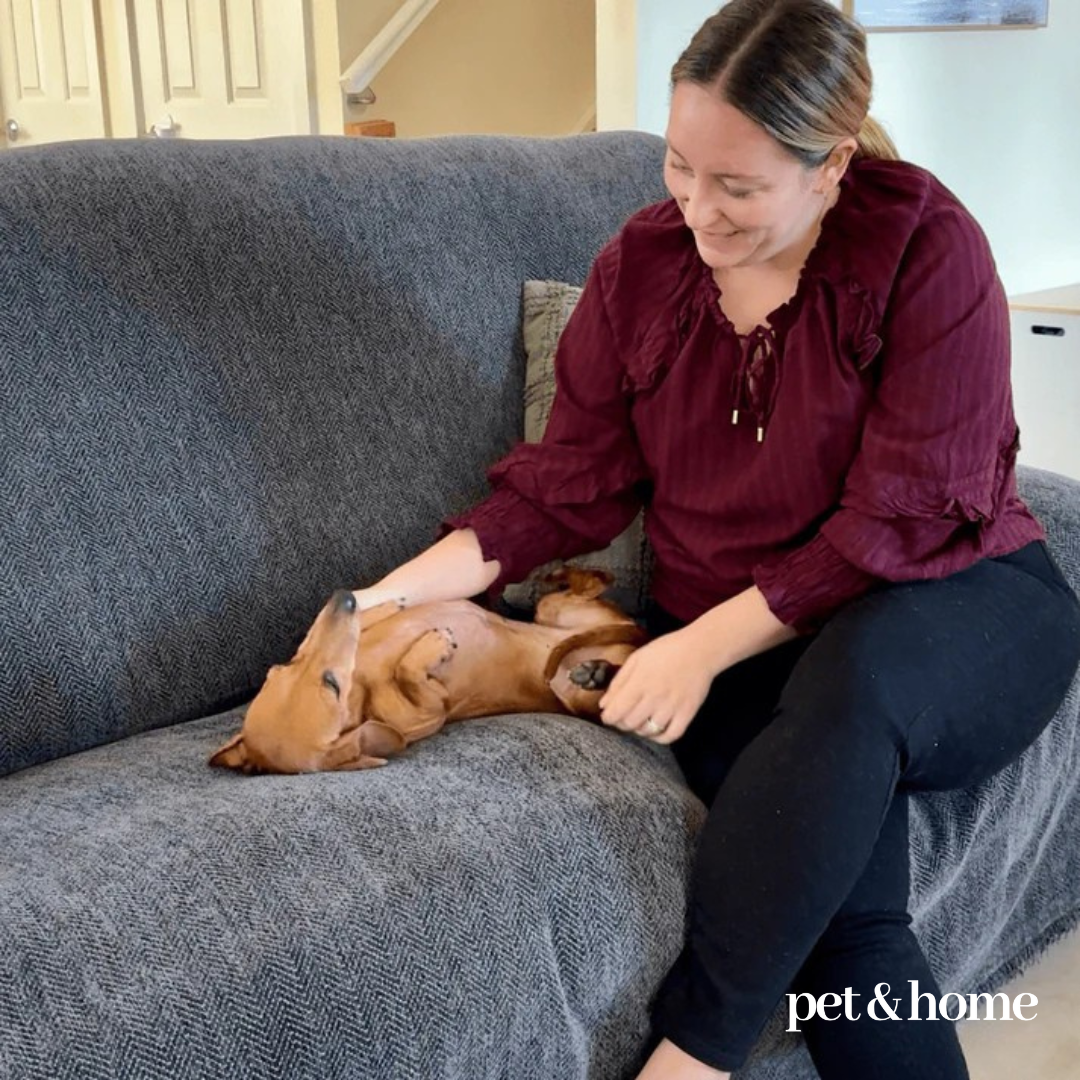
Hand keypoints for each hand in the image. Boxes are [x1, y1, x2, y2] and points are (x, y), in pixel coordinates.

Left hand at [597, 627, 717, 744]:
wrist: (699, 650)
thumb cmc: (666, 651)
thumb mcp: (636, 659)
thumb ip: (618, 682)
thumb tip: (604, 705)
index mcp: (639, 682)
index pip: (616, 711)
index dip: (608, 718)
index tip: (608, 716)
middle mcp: (655, 697)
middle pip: (629, 723)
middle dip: (621, 723)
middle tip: (623, 717)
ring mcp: (672, 707)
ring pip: (648, 731)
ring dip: (639, 729)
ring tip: (639, 720)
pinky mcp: (687, 713)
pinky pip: (670, 736)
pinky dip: (660, 738)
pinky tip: (655, 729)